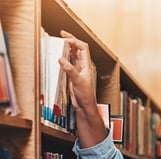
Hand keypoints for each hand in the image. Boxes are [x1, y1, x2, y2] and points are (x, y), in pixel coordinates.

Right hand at [58, 30, 105, 146]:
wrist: (85, 107)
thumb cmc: (86, 96)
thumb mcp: (77, 81)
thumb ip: (69, 70)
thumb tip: (61, 59)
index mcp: (87, 66)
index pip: (83, 48)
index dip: (75, 41)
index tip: (65, 37)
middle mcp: (83, 67)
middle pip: (78, 49)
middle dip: (71, 41)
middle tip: (62, 34)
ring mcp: (78, 71)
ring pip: (73, 56)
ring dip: (67, 49)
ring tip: (60, 43)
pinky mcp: (73, 76)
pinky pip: (69, 64)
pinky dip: (64, 58)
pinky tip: (59, 57)